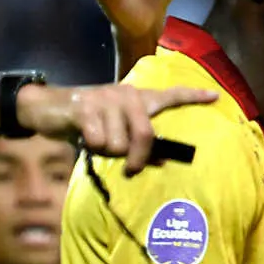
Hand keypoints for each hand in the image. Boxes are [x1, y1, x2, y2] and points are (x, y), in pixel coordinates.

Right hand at [17, 82, 216, 175]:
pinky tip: (83, 136)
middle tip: (131, 169)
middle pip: (145, 134)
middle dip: (138, 158)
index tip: (216, 96)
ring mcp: (106, 100)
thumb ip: (137, 141)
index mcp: (136, 98)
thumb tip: (161, 160)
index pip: (169, 95)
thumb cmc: (87, 122)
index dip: (192, 97)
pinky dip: (90, 147)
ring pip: (119, 143)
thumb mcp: (115, 130)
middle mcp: (125, 95)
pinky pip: (98, 142)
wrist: (48, 107)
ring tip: (95, 139)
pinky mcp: (86, 108)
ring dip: (106, 151)